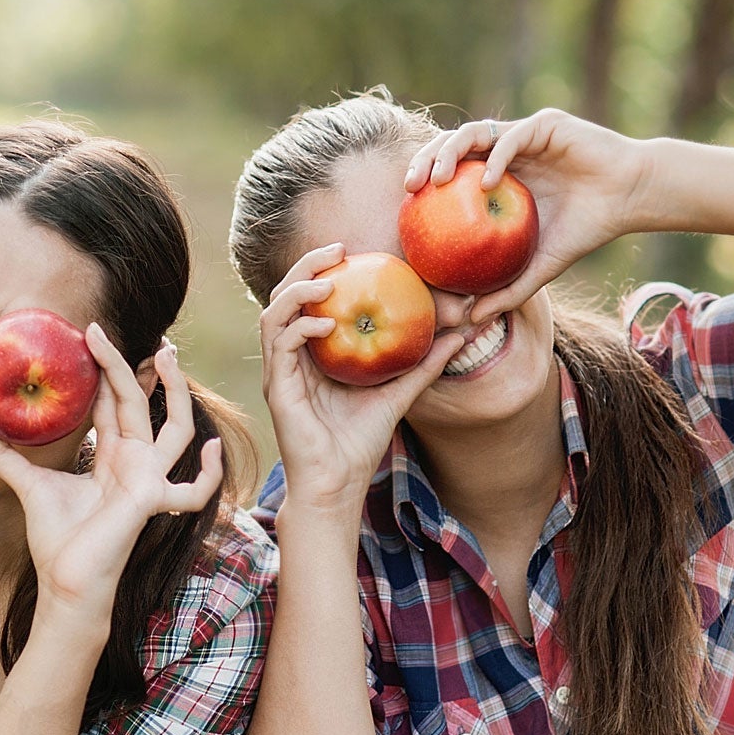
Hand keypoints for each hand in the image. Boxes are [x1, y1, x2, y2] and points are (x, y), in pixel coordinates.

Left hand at [0, 326, 222, 619]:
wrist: (64, 581)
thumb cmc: (55, 539)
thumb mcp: (25, 483)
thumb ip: (0, 452)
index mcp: (113, 456)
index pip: (112, 403)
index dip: (104, 369)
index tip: (89, 334)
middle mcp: (136, 462)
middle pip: (139, 402)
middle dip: (130, 364)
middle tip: (106, 329)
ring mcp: (149, 480)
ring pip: (176, 427)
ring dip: (176, 391)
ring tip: (167, 355)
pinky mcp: (151, 500)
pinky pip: (193, 491)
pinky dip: (208, 475)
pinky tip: (211, 450)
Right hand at [257, 242, 467, 519]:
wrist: (337, 486)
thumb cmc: (361, 444)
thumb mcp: (400, 395)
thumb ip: (424, 365)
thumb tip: (460, 335)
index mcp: (312, 355)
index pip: (310, 300)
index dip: (325, 270)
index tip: (353, 251)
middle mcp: (291, 358)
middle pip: (286, 296)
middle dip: (307, 265)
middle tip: (338, 248)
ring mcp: (280, 372)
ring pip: (273, 313)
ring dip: (297, 289)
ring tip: (328, 279)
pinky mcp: (277, 389)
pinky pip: (280, 344)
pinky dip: (300, 327)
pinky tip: (325, 324)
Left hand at [405, 109, 651, 324]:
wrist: (629, 199)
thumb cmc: (586, 229)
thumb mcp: (541, 267)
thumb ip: (507, 289)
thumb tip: (471, 320)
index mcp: (497, 174)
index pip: (449, 169)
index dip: (423, 180)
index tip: (406, 207)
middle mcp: (505, 149)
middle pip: (451, 145)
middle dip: (424, 160)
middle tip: (410, 188)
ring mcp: (523, 134)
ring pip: (473, 132)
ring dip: (449, 152)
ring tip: (436, 180)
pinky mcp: (545, 124)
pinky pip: (511, 138)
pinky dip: (495, 158)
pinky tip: (486, 183)